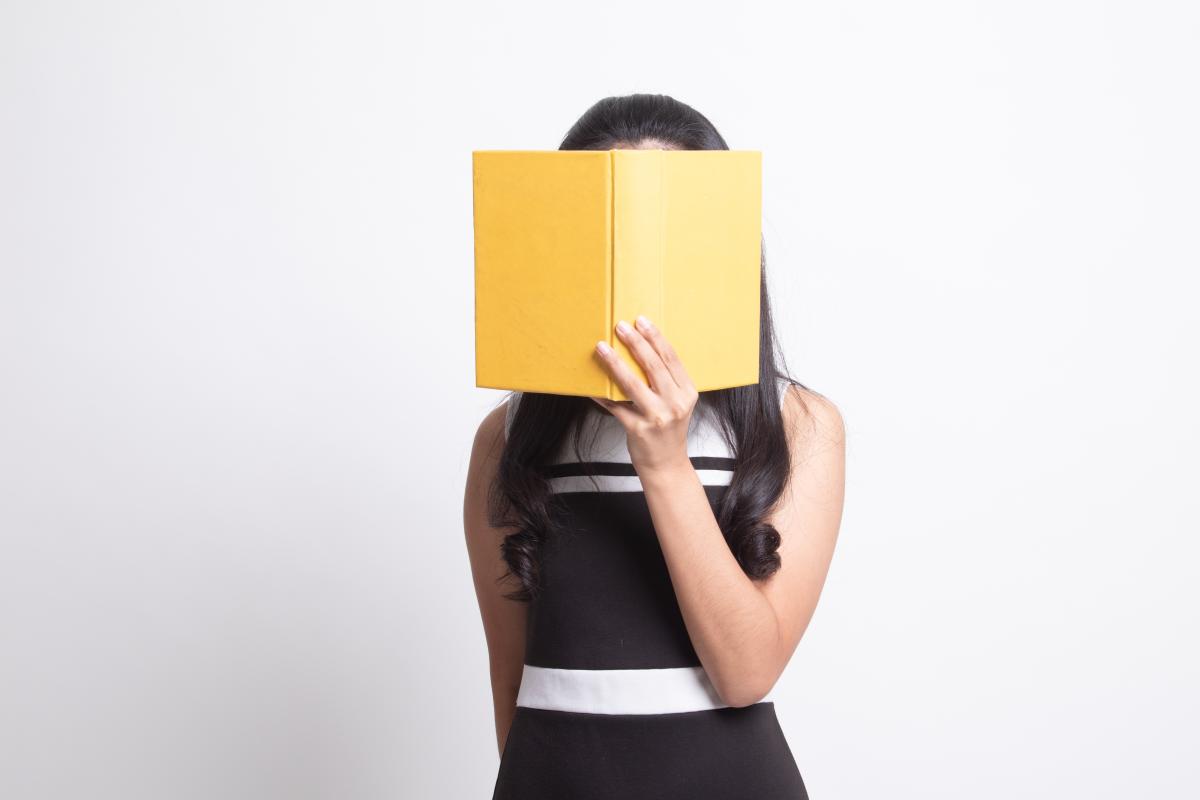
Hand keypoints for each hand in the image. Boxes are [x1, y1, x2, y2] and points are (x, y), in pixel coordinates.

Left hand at [590, 315, 698, 474]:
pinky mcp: (638, 429)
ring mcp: (657, 417)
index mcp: (687, 392)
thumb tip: (641, 351)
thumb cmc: (668, 431)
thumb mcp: (676, 404)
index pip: (671, 358)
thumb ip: (665, 382)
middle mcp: (675, 403)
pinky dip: (601, 394)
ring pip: (633, 383)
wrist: (666, 465)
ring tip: (602, 347)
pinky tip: (591, 384)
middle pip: (654, 366)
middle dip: (636, 343)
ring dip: (615, 363)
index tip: (642, 321)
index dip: (656, 337)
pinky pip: (615, 406)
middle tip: (621, 326)